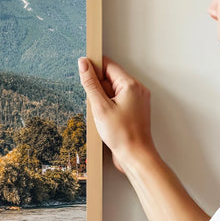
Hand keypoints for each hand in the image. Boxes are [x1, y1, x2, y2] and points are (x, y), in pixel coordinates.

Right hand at [78, 56, 155, 173]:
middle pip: (111, 78)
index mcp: (131, 85)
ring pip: (113, 91)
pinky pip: (117, 101)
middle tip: (94, 104)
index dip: (94, 67)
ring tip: (101, 115)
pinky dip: (108, 107)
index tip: (82, 71)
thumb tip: (83, 64)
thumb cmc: (122, 134)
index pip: (109, 65)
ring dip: (102, 99)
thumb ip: (90, 83)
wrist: (135, 156)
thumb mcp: (100, 107)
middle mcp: (137, 90)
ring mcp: (137, 100)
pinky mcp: (134, 110)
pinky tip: (105, 120)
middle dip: (97, 88)